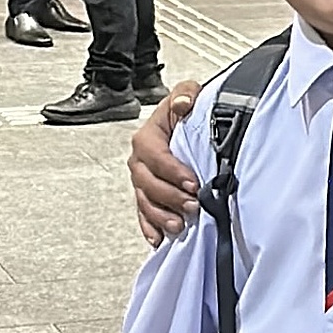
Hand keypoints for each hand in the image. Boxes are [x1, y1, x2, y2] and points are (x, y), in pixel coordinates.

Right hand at [130, 84, 202, 241]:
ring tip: (179, 226)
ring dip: (161, 216)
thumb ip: (185, 95)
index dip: (173, 172)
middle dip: (170, 197)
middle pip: (148, 183)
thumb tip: (184, 104)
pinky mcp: (147, 196)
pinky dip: (151, 228)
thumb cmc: (186, 111)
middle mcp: (140, 161)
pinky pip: (144, 214)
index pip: (156, 156)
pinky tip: (159, 238)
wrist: (185, 125)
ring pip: (145, 202)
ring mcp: (142, 180)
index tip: (193, 183)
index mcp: (147, 138)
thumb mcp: (187, 93)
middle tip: (192, 206)